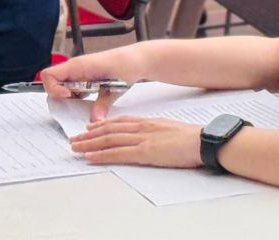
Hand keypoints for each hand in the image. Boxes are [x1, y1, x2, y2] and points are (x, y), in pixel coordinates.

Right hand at [41, 45, 147, 121]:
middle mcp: (76, 68)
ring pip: (63, 87)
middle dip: (61, 97)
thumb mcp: (114, 88)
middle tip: (76, 104)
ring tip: (85, 101)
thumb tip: (95, 120)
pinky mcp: (86, 78)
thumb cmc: (127, 65)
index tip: (68, 97)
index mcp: (78, 66)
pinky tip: (90, 99)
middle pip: (53, 84)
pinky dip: (77, 97)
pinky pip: (73, 88)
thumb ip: (102, 105)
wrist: (139, 59)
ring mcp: (80, 73)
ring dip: (70, 98)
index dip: (53, 89)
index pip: (49, 75)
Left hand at [69, 116, 204, 168]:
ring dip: (89, 144)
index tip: (90, 127)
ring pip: (109, 140)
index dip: (103, 124)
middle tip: (74, 139)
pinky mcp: (145, 152)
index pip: (121, 121)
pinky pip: (118, 153)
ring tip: (75, 148)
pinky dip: (101, 155)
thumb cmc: (192, 138)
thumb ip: (157, 132)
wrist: (203, 141)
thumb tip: (150, 138)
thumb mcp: (171, 130)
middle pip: (110, 130)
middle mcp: (142, 128)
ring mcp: (142, 139)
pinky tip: (90, 157)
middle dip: (90, 135)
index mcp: (149, 122)